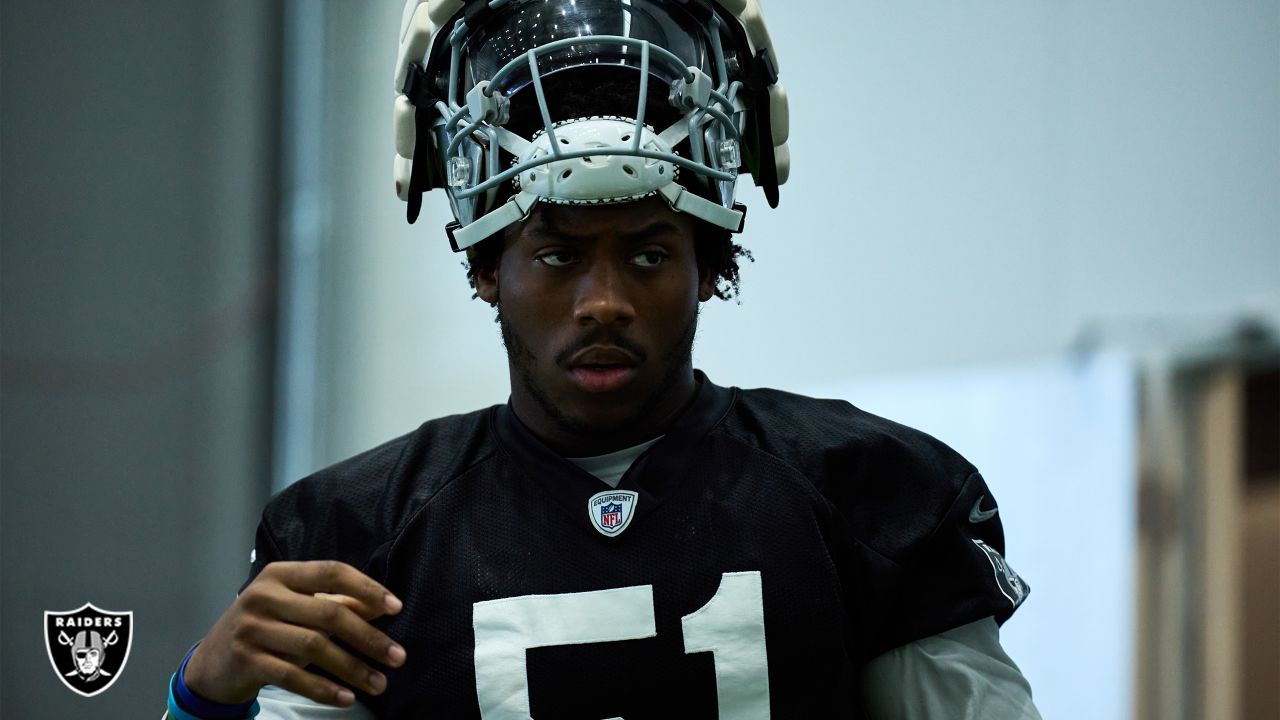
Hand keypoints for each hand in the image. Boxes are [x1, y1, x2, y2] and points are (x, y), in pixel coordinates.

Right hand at [182, 560, 405, 707]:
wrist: (212, 662)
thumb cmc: (267, 627)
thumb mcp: (298, 608)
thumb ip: (337, 603)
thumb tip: (382, 606)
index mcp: (281, 574)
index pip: (332, 572)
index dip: (366, 588)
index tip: (396, 608)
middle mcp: (264, 596)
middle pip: (328, 614)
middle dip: (368, 637)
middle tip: (398, 657)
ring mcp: (252, 628)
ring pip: (314, 647)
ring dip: (352, 668)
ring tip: (379, 683)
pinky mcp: (246, 660)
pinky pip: (293, 676)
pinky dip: (323, 688)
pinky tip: (346, 698)